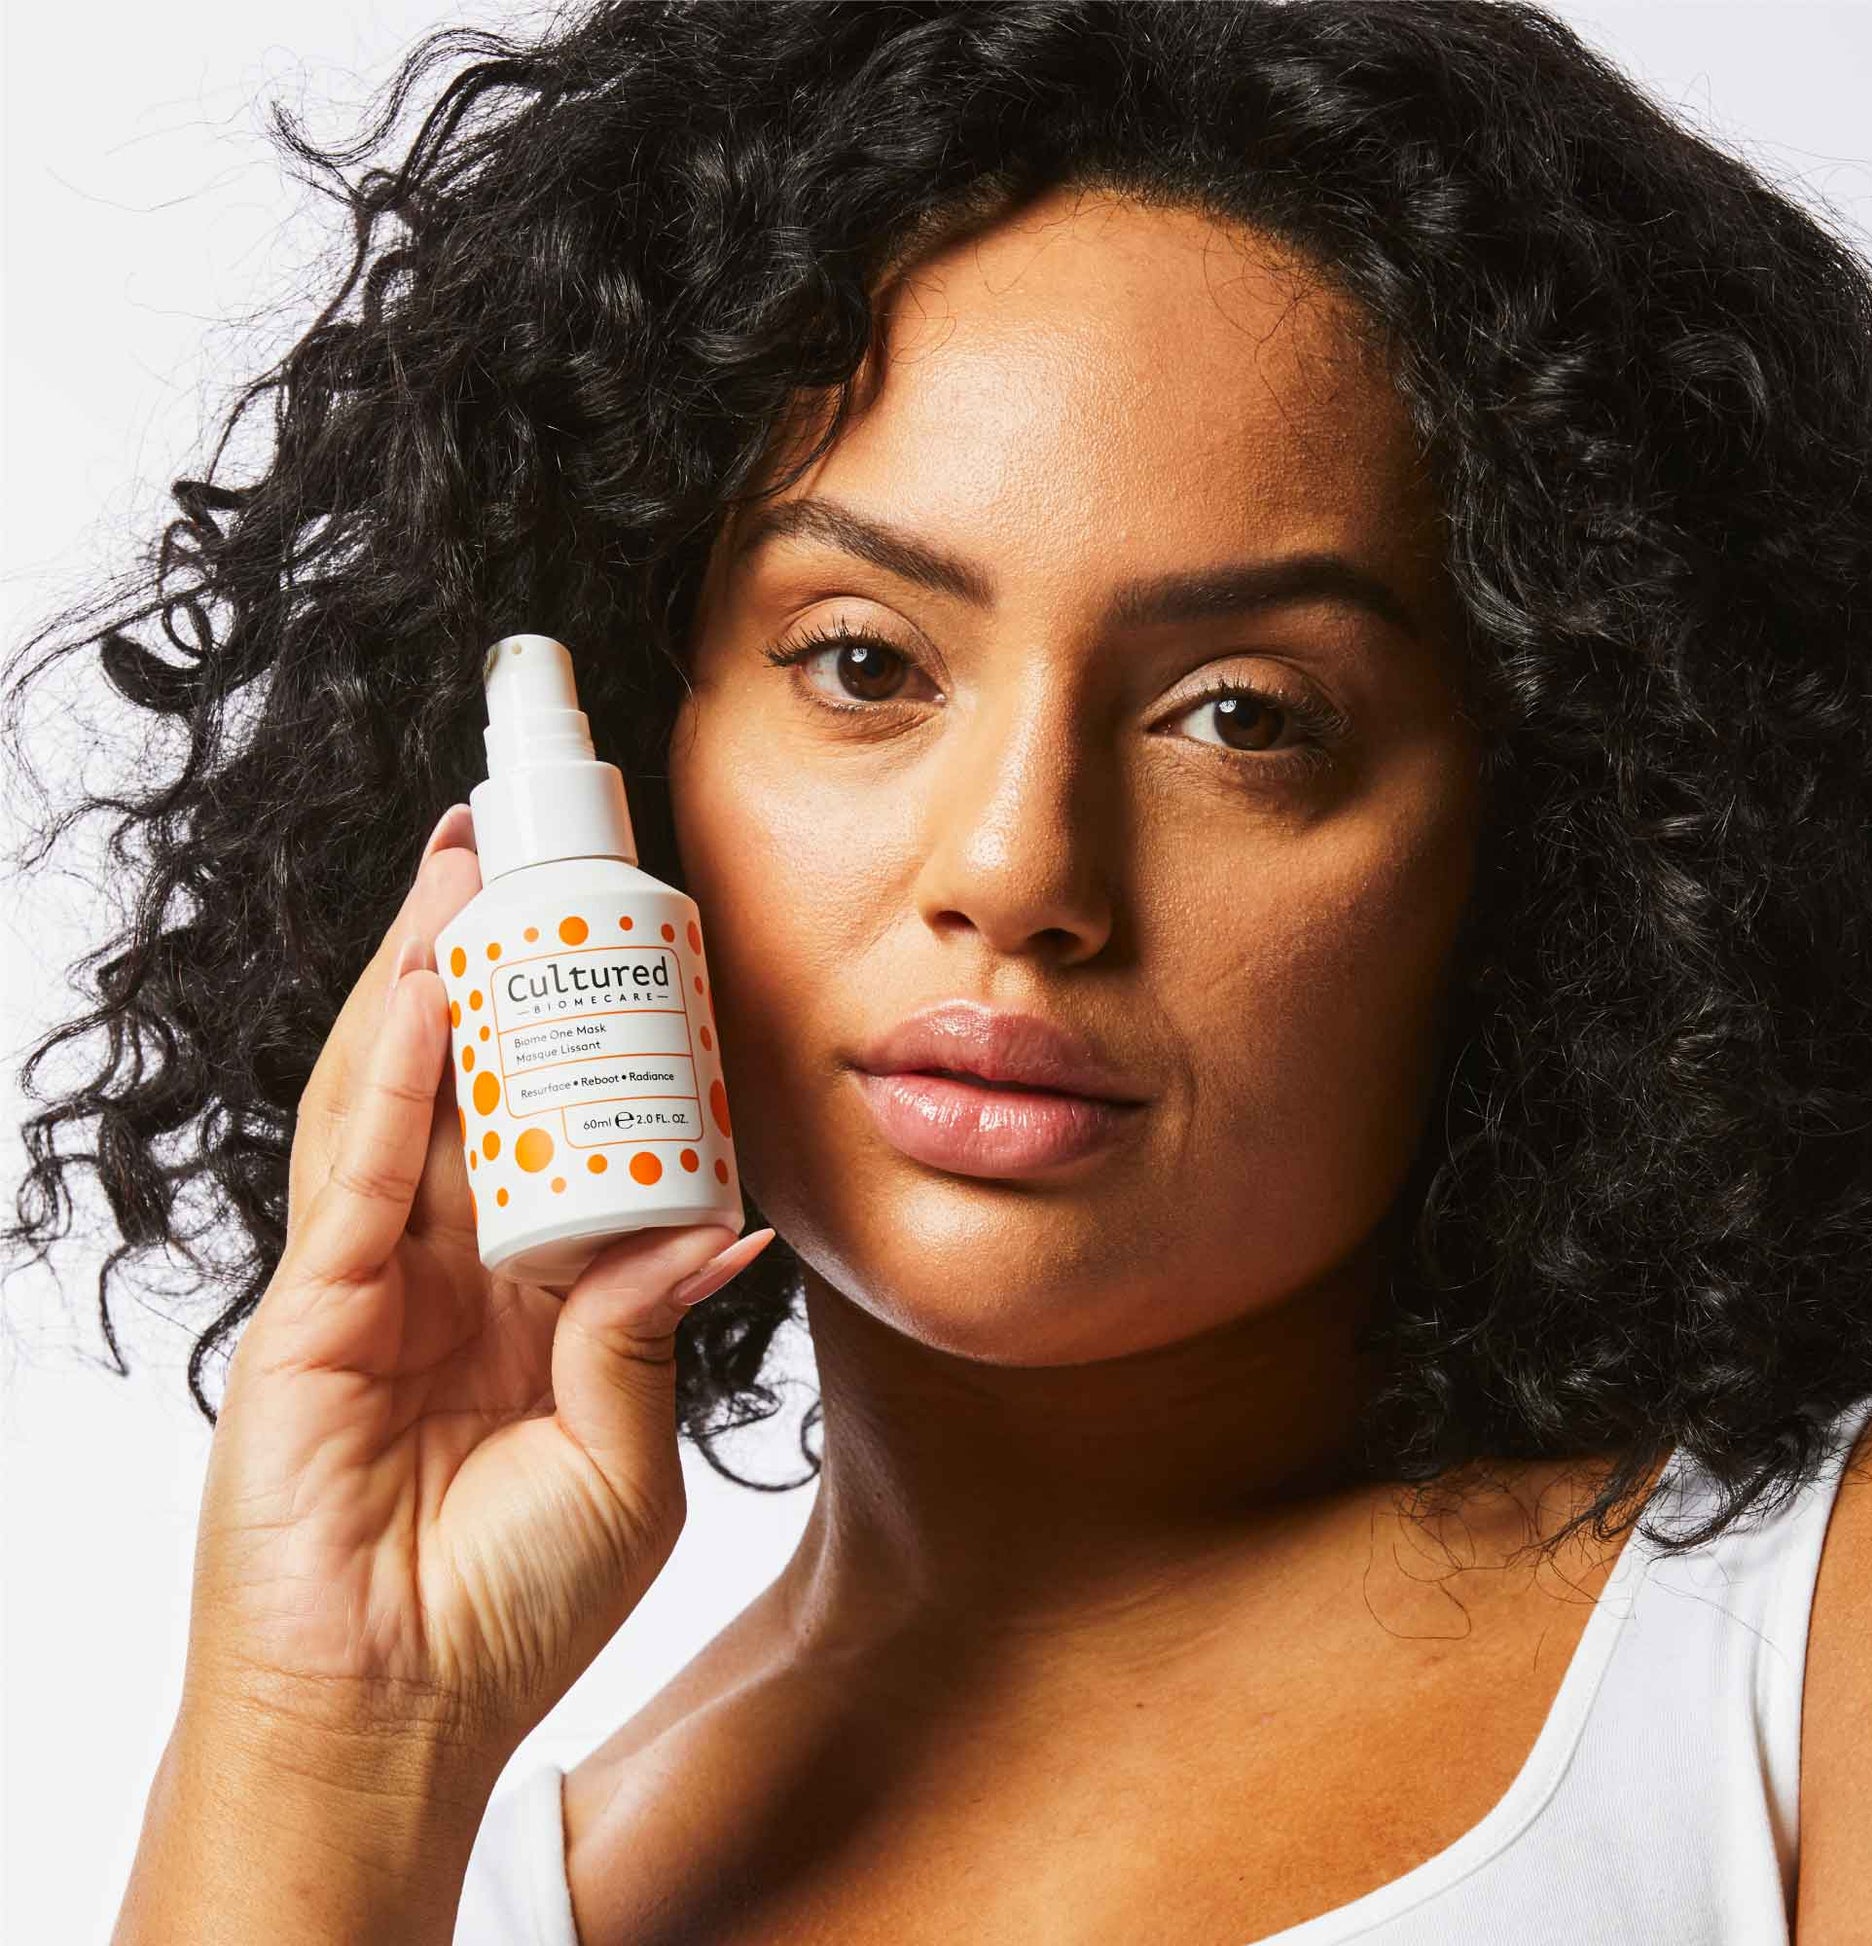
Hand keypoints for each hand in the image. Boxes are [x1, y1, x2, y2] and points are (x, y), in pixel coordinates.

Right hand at [183, 803, 774, 1770]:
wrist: (396, 1728)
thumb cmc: (508, 1614)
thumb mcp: (621, 1464)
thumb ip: (647, 1341)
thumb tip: (718, 1230)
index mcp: (519, 1298)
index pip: (550, 1132)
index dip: (581, 1034)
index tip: (628, 945)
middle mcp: (439, 1271)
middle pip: (469, 1086)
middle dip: (494, 967)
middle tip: (537, 852)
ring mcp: (366, 1283)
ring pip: (396, 1098)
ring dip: (427, 978)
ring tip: (465, 868)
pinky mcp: (307, 1317)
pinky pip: (352, 1174)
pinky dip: (384, 1076)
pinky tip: (414, 989)